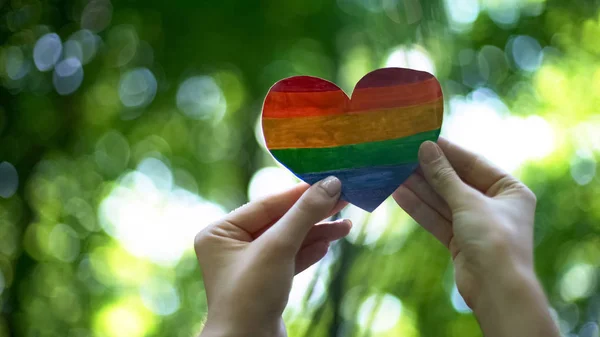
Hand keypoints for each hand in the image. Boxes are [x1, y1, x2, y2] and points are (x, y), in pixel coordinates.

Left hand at [195, 177, 349, 336]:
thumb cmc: (251, 296)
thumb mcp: (278, 247)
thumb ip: (304, 214)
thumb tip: (331, 184)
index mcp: (220, 232)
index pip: (266, 204)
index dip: (299, 193)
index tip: (329, 181)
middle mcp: (231, 246)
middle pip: (279, 221)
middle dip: (312, 214)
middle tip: (343, 200)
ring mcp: (249, 266)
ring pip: (288, 241)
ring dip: (317, 233)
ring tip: (345, 226)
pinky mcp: (265, 283)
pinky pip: (289, 259)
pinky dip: (309, 252)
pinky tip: (328, 244)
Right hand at [393, 138, 558, 336]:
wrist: (497, 289)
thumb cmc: (494, 239)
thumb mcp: (468, 201)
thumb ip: (444, 175)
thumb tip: (426, 148)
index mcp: (510, 190)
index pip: (475, 163)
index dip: (449, 152)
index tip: (424, 140)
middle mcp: (494, 205)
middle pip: (456, 182)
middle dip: (429, 172)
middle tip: (403, 157)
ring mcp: (476, 224)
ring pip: (443, 201)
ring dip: (420, 189)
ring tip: (394, 173)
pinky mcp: (460, 241)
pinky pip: (438, 219)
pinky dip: (420, 208)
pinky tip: (399, 195)